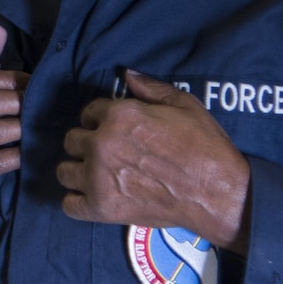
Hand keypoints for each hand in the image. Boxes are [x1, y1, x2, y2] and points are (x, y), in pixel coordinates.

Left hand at [57, 69, 251, 253]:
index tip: (110, 130)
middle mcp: (102, 144)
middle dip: (87, 144)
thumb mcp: (184, 105)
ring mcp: (98, 178)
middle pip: (72, 140)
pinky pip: (70, 205)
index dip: (100, 120)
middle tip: (106, 154)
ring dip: (78, 171)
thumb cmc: (206, 147)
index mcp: (119, 116)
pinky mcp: (101, 208)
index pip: (89, 112)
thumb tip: (127, 75)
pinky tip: (94, 198)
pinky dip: (79, 202)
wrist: (218, 193)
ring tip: (97, 175)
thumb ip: (150, 88)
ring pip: (64, 171)